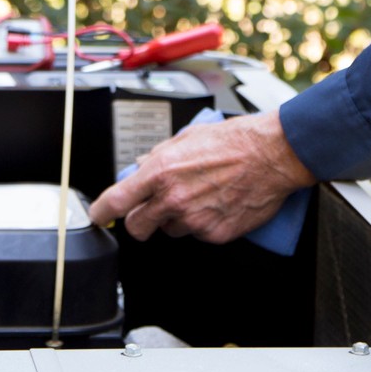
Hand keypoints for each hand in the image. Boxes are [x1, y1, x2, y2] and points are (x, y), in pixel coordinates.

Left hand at [88, 111, 316, 243]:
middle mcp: (173, 198)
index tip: (99, 216)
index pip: (117, 201)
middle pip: (137, 227)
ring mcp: (194, 219)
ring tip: (199, 195)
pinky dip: (202, 223)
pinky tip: (216, 203)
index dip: (102, 212)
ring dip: (176, 218)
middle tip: (153, 208)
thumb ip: (159, 155)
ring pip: (170, 230)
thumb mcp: (187, 137)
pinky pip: (197, 234)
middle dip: (140, 219)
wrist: (271, 155)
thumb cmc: (234, 140)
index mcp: (161, 171)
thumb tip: (141, 167)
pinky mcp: (214, 234)